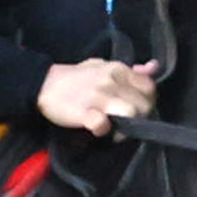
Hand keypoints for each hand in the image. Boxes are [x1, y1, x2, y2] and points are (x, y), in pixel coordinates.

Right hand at [37, 57, 159, 135]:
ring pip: (131, 113)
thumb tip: (152, 68)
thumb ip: (129, 70)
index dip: (148, 101)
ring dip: (127, 127)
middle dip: (140, 118)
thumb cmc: (76, 77)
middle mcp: (111, 81)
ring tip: (115, 130)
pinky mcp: (85, 112)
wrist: (44, 84)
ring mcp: (98, 96)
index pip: (149, 87)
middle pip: (144, 104)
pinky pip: (103, 124)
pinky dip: (103, 130)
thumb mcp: (104, 66)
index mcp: (118, 69)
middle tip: (126, 123)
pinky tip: (98, 129)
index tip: (139, 108)